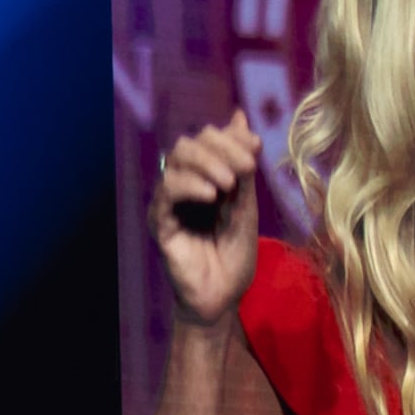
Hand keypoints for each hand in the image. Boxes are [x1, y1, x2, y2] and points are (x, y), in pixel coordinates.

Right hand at [151, 110, 265, 328]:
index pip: (207, 138)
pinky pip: (166, 191)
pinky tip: (211, 196)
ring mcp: (168, 204)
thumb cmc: (234, 255)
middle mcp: (182, 187)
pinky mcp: (159, 223)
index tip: (255, 148)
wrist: (223, 297)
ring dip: (207, 163)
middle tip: (246, 169)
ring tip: (229, 185)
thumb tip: (239, 118)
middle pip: (189, 143)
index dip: (231, 136)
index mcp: (203, 179)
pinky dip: (190, 186)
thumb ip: (243, 164)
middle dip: (221, 147)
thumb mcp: (247, 202)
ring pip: (175, 159)